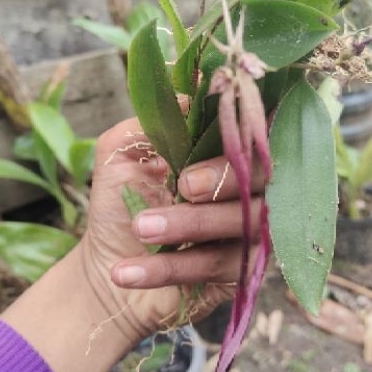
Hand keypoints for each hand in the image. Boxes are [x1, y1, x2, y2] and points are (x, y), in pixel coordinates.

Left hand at [0, 114, 267, 371]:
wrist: (106, 267)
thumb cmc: (119, 207)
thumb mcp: (120, 157)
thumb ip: (148, 123)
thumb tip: (185, 98)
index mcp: (223, 153)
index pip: (255, 133)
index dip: (242, 135)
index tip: (205, 138)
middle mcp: (249, 188)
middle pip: (265, 177)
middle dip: (223, 180)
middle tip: (182, 187)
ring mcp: (253, 232)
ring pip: (244, 225)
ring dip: (190, 225)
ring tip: (140, 229)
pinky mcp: (244, 273)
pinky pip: (221, 267)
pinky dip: (172, 267)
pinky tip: (127, 272)